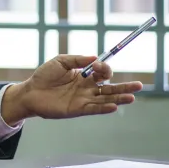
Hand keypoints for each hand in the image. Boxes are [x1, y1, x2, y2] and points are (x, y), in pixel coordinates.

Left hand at [0, 55, 142, 125]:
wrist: (29, 92)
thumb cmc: (43, 76)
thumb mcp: (60, 62)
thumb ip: (77, 59)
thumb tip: (96, 57)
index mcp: (84, 76)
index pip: (102, 73)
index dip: (104, 68)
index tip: (100, 65)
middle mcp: (86, 89)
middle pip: (110, 88)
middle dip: (124, 87)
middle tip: (139, 85)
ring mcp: (83, 100)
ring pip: (105, 99)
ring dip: (119, 98)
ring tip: (133, 97)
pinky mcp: (77, 109)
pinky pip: (93, 109)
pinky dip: (104, 108)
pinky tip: (114, 106)